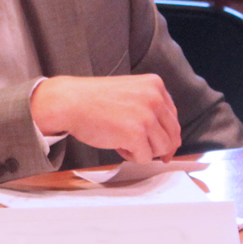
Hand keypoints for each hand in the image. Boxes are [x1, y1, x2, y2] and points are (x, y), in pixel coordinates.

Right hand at [29, 74, 181, 162]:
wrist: (70, 102)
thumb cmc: (93, 100)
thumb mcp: (129, 92)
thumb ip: (148, 107)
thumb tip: (165, 136)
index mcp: (155, 85)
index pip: (173, 116)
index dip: (168, 134)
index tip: (163, 145)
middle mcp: (155, 98)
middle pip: (172, 134)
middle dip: (161, 147)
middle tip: (148, 153)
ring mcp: (147, 116)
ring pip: (162, 148)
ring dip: (145, 151)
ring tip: (126, 144)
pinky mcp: (137, 134)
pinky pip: (146, 157)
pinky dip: (132, 157)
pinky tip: (119, 147)